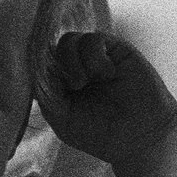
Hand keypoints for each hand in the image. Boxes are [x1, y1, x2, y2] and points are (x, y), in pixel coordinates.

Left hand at [36, 32, 176, 168]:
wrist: (143, 137)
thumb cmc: (103, 134)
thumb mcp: (63, 120)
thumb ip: (46, 95)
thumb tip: (33, 69)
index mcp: (62, 84)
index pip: (41, 63)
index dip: (35, 64)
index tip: (37, 74)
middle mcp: (77, 67)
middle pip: (51, 47)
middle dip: (55, 65)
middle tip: (72, 86)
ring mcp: (96, 57)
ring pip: (69, 40)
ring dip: (72, 62)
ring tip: (85, 82)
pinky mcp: (115, 48)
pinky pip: (92, 39)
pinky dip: (93, 58)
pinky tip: (106, 74)